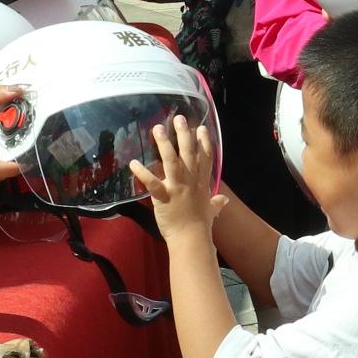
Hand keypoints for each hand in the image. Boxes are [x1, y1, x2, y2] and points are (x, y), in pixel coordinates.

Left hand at [127, 112, 222, 246]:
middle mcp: (191, 181)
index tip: (201, 127)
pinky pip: (152, 183)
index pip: (205, 158)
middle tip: (179, 118)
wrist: (192, 239)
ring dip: (164, 144)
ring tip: (158, 129)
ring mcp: (177, 187)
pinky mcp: (163, 197)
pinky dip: (142, 173)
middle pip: (189, 153)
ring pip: (172, 161)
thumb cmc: (201, 226)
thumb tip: (224, 200)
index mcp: (201, 183)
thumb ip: (216, 203)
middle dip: (184, 134)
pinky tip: (134, 163)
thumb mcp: (211, 212)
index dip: (203, 142)